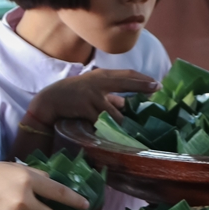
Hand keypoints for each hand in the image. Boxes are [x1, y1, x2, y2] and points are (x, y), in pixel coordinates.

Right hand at [26, 69, 159, 127]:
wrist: (51, 100)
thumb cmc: (73, 94)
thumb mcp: (92, 90)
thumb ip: (109, 96)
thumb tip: (126, 105)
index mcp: (102, 76)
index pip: (127, 74)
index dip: (142, 78)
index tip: (157, 83)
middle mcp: (99, 82)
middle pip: (126, 82)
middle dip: (142, 85)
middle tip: (157, 88)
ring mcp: (93, 95)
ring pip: (115, 111)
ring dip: (125, 121)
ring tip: (135, 128)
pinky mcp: (86, 108)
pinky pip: (102, 121)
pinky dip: (109, 128)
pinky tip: (116, 134)